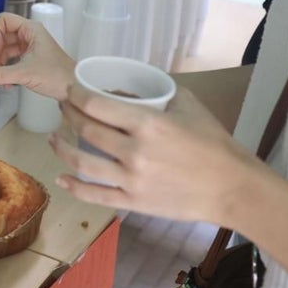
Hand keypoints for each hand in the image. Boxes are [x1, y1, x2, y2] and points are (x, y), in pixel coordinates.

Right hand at [0, 13, 73, 99]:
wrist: (75, 90)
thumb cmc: (56, 76)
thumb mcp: (24, 74)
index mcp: (30, 29)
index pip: (3, 20)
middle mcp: (29, 35)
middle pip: (2, 36)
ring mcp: (30, 46)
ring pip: (5, 49)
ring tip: (0, 80)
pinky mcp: (31, 59)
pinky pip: (12, 59)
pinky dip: (6, 70)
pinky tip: (7, 84)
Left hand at [48, 84, 260, 226]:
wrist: (233, 188)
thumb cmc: (214, 143)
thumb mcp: (188, 105)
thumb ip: (159, 91)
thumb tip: (133, 84)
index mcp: (148, 124)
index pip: (97, 105)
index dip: (76, 95)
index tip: (71, 91)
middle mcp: (135, 152)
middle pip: (86, 130)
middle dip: (68, 115)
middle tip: (63, 108)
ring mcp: (132, 180)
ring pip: (82, 163)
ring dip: (62, 148)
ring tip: (53, 138)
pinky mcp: (134, 202)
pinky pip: (95, 195)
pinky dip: (73, 186)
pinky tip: (61, 178)